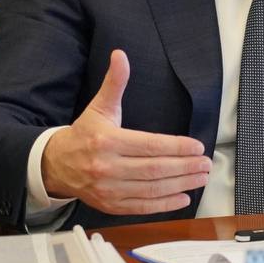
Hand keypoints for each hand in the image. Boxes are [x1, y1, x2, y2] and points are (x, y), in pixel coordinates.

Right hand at [42, 50, 211, 214]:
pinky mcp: (111, 205)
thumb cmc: (84, 134)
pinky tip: (183, 197)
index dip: (177, 147)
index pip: (150, 146)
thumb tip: (120, 55)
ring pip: (152, 189)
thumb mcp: (100, 106)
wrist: (57, 164)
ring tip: (201, 177)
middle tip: (206, 163)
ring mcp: (109, 189)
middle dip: (185, 167)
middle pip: (155, 169)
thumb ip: (115, 82)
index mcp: (107, 141)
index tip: (197, 146)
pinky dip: (165, 205)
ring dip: (181, 184)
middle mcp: (108, 167)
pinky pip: (142, 207)